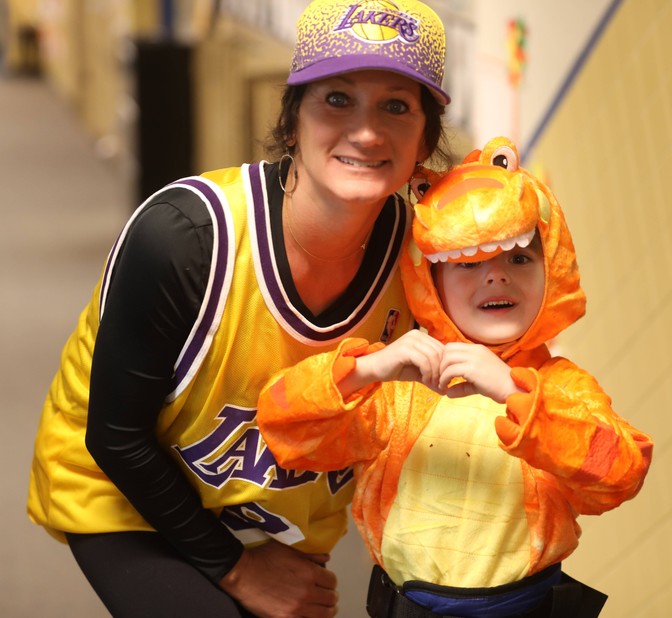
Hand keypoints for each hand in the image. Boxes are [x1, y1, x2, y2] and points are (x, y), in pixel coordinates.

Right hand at [219, 539, 337, 617]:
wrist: (244, 574)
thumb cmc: (264, 558)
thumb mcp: (289, 549)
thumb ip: (311, 553)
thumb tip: (326, 558)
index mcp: (309, 572)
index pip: (332, 581)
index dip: (330, 581)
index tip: (327, 582)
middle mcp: (306, 592)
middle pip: (330, 599)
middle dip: (330, 596)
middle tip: (327, 595)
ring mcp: (297, 608)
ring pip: (324, 615)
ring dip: (327, 610)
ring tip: (325, 609)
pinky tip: (310, 616)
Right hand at [347, 330, 444, 394]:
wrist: (375, 368)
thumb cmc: (396, 368)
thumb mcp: (418, 372)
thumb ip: (432, 377)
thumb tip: (445, 390)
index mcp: (421, 336)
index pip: (442, 348)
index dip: (445, 365)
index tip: (443, 380)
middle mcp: (417, 335)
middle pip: (440, 352)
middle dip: (442, 370)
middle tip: (440, 384)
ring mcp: (410, 340)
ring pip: (433, 357)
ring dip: (435, 374)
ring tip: (432, 384)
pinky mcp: (405, 349)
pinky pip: (424, 361)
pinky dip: (428, 373)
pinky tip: (425, 381)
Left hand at [439, 342, 520, 402]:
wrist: (513, 389)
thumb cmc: (498, 386)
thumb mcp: (477, 382)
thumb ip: (462, 385)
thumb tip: (448, 393)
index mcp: (477, 349)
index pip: (453, 346)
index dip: (444, 359)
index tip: (443, 372)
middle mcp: (475, 350)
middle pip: (447, 350)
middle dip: (441, 364)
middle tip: (441, 378)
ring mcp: (474, 358)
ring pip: (447, 359)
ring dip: (441, 372)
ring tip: (443, 384)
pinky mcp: (472, 368)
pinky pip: (450, 371)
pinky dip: (444, 379)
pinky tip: (446, 388)